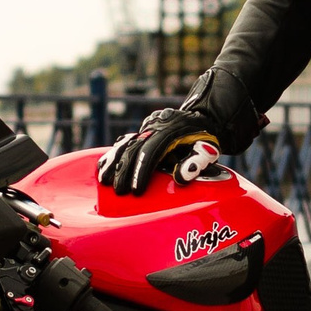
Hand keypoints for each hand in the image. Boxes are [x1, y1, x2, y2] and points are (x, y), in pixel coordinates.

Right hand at [96, 103, 223, 195]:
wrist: (202, 118)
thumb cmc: (205, 139)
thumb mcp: (207, 150)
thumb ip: (195, 163)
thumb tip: (180, 178)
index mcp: (170, 131)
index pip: (150, 152)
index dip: (141, 172)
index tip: (136, 191)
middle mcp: (155, 126)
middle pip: (133, 148)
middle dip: (123, 171)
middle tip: (118, 192)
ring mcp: (147, 126)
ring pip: (124, 143)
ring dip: (112, 162)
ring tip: (103, 181)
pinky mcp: (142, 129)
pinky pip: (124, 141)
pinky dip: (113, 154)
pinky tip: (103, 166)